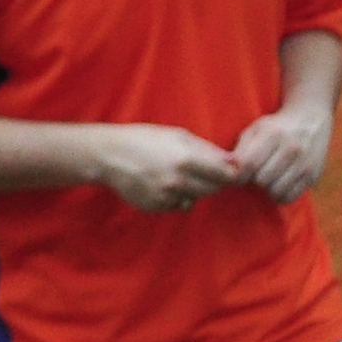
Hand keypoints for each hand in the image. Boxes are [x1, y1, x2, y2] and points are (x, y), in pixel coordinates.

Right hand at [83, 124, 241, 211]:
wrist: (107, 155)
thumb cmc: (143, 138)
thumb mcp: (176, 135)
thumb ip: (207, 149)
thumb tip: (234, 162)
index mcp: (187, 158)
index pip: (227, 175)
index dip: (231, 173)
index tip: (228, 170)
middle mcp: (179, 180)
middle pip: (214, 189)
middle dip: (212, 180)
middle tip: (198, 169)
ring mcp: (168, 196)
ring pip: (197, 198)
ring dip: (194, 189)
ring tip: (176, 174)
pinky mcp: (158, 207)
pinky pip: (179, 205)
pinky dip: (176, 197)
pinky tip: (161, 183)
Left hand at [231, 99, 332, 203]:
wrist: (310, 120)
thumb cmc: (275, 126)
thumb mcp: (256, 129)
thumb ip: (242, 148)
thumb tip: (229, 170)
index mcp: (273, 134)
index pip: (250, 163)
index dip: (239, 174)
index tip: (236, 175)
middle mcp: (291, 149)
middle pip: (262, 179)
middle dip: (253, 180)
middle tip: (253, 175)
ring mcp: (305, 163)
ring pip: (276, 190)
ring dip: (267, 189)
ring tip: (266, 180)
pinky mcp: (313, 175)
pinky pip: (291, 196)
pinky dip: (280, 195)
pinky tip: (278, 185)